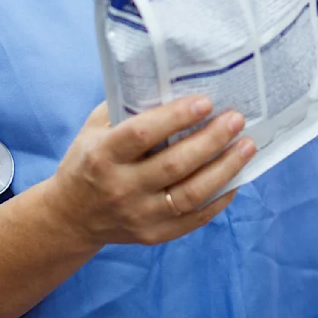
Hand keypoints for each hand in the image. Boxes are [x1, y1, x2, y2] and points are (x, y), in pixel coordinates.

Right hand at [47, 97, 255, 249]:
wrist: (70, 217)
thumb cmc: (89, 161)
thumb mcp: (95, 130)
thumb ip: (127, 108)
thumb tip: (172, 82)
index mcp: (103, 156)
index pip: (143, 134)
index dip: (176, 117)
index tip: (206, 102)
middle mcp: (120, 188)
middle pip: (174, 165)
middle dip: (211, 140)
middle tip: (237, 119)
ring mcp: (138, 215)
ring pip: (191, 194)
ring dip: (225, 169)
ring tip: (247, 145)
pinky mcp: (153, 235)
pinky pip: (194, 218)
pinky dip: (220, 198)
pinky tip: (237, 177)